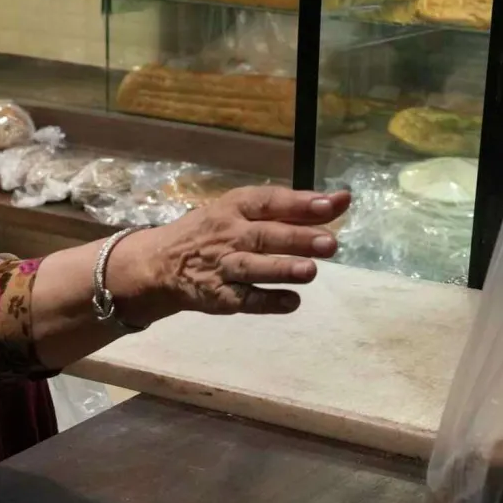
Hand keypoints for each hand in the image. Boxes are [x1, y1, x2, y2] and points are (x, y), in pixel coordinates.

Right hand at [107, 187, 350, 322]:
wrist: (161, 263)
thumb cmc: (214, 231)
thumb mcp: (242, 210)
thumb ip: (290, 208)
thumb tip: (341, 200)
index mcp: (235, 207)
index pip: (269, 201)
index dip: (300, 203)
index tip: (331, 204)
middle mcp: (229, 235)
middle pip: (265, 236)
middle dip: (298, 239)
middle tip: (329, 244)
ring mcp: (222, 267)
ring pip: (254, 268)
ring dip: (282, 269)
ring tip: (310, 271)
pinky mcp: (219, 296)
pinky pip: (245, 300)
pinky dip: (268, 301)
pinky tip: (292, 302)